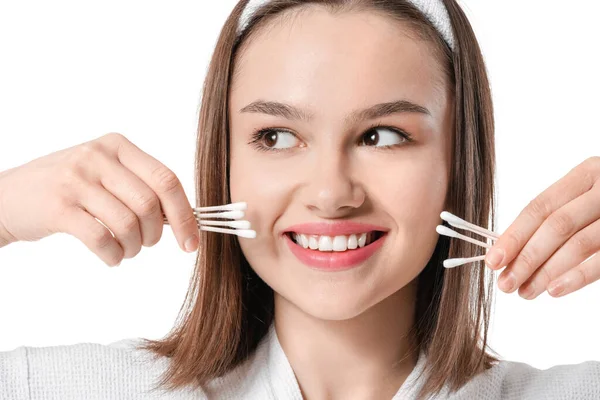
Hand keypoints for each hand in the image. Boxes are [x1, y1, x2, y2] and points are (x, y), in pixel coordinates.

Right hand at [0, 132, 198, 265]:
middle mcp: (98, 156)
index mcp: (117, 145)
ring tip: (126, 250)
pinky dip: (114, 256)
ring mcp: (76, 180)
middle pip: (150, 204)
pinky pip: (102, 239)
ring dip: (134, 248)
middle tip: (146, 244)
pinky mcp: (58, 207)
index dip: (185, 215)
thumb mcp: (104, 172)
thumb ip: (140, 186)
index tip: (191, 241)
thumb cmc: (68, 188)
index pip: (166, 179)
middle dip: (156, 234)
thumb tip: (183, 217)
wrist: (8, 195)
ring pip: (128, 224)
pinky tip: (112, 257)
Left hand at [484, 156, 599, 298]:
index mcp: (587, 174)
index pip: (540, 206)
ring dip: (546, 271)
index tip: (492, 260)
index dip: (513, 235)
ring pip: (579, 242)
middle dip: (525, 258)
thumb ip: (556, 219)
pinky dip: (578, 275)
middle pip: (556, 225)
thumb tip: (509, 251)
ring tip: (525, 292)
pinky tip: (555, 290)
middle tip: (504, 284)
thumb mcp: (588, 199)